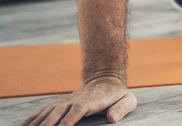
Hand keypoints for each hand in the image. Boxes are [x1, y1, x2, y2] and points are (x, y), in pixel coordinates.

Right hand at [22, 77, 136, 125]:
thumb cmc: (118, 95)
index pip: (77, 110)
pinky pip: (43, 112)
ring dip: (36, 123)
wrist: (106, 80)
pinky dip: (32, 119)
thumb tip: (112, 118)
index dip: (68, 120)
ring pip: (47, 112)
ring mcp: (65, 101)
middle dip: (47, 124)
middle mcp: (74, 99)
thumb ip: (122, 109)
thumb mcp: (128, 100)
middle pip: (58, 112)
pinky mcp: (59, 103)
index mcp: (91, 100)